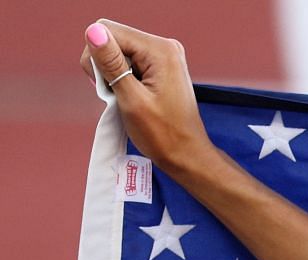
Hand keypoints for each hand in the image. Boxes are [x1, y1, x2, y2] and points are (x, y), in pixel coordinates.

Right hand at [78, 19, 213, 170]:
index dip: (98, 57)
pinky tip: (132, 96)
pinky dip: (122, 79)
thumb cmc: (164, 135)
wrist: (187, 155)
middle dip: (104, 65)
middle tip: (118, 94)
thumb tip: (94, 32)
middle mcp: (164, 46)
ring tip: (126, 97)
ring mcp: (163, 56)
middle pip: (111, 39)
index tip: (108, 85)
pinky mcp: (159, 66)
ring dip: (112, 74)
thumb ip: (111, 64)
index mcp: (160, 50)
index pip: (107, 30)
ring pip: (116, 51)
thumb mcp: (131, 99)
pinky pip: (127, 62)